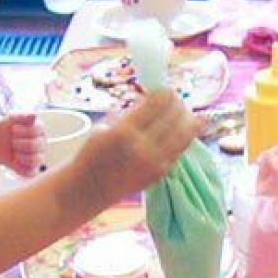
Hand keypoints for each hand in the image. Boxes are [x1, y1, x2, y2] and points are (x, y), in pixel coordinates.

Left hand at [0, 113, 46, 176]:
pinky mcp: (32, 170)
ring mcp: (38, 158)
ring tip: (13, 152)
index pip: (37, 131)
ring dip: (20, 156)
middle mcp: (42, 144)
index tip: (12, 129)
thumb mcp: (11, 119)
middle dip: (20, 144)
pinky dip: (21, 168)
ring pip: (35, 160)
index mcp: (39, 130)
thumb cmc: (5, 129)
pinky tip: (14, 162)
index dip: (23, 131)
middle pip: (36, 146)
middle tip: (12, 142)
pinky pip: (31, 172)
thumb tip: (35, 115)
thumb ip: (22, 117)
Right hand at [76, 90, 200, 210]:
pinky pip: (182, 147)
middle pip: (175, 114)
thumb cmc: (93, 153)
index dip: (164, 91)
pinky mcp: (162, 172)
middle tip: (174, 98)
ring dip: (187, 117)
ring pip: (185, 132)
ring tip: (182, 111)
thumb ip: (131, 113)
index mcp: (125, 131)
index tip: (163, 89)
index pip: (157, 102)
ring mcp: (155, 162)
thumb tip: (155, 98)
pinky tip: (187, 126)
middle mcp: (143, 147)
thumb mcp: (105, 125)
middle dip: (177, 101)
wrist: (91, 189)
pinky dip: (186, 133)